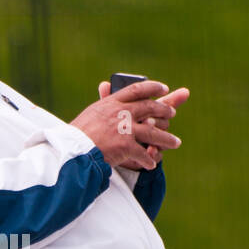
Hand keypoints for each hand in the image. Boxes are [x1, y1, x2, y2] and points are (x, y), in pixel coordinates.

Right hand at [70, 79, 188, 170]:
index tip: (164, 88)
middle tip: (172, 113)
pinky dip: (149, 160)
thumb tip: (106, 84)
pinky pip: (143, 153)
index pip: (137, 90)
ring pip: (153, 132)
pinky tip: (152, 164)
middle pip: (150, 108)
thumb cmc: (77, 134)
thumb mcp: (91, 112)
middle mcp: (120, 113)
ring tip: (176, 142)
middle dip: (164, 111)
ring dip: (166, 139)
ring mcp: (124, 129)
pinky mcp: (125, 145)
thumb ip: (104, 102)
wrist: (72, 150)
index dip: (153, 88)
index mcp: (111, 103)